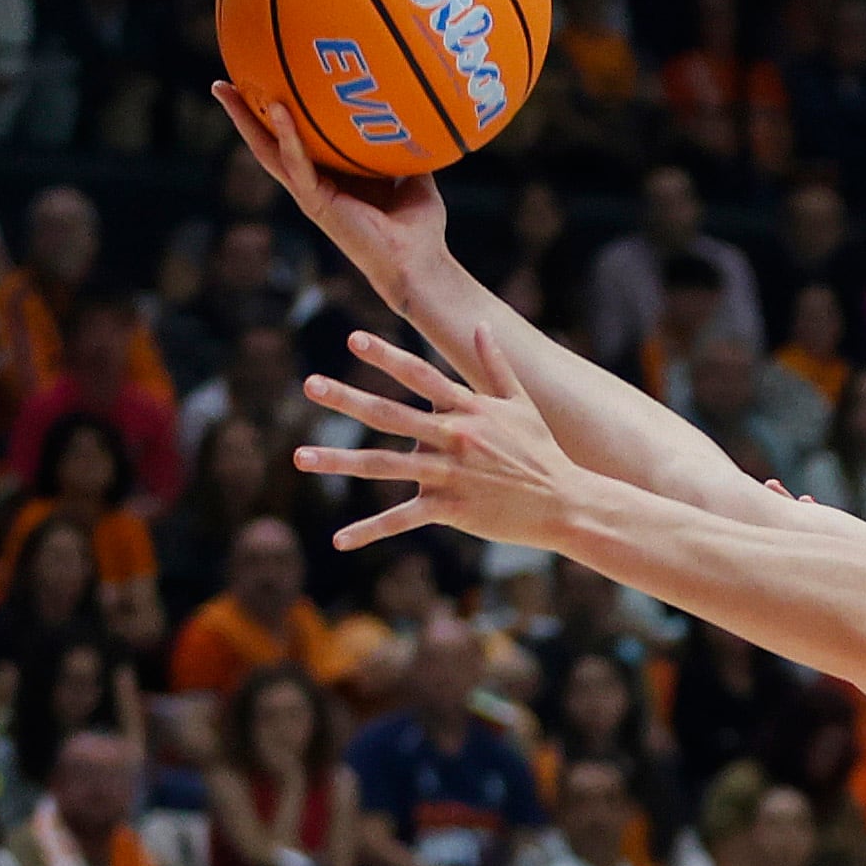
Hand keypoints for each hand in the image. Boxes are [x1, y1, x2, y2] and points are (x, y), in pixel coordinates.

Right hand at [212, 85, 451, 312]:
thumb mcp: (413, 175)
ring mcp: (311, 195)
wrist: (419, 264)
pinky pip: (297, 164)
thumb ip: (404, 146)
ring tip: (225, 90)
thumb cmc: (418, 228)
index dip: (279, 117)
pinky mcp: (316, 203)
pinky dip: (288, 136)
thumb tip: (414, 112)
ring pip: (268, 152)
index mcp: (331, 179)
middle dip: (244, 115)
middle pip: (269, 144)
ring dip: (245, 121)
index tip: (264, 82)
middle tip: (222, 83)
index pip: (297, 142)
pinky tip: (277, 108)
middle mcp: (314, 186)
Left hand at [295, 328, 586, 554]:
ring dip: (339, 462)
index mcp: (468, 409)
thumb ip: (495, 364)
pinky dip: (369, 531)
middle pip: (391, 414)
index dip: (386, 356)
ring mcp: (449, 474)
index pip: (419, 375)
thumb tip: (482, 325)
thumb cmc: (543, 452)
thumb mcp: (521, 403)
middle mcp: (454, 437)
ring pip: (384, 466)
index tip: (353, 339)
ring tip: (299, 457)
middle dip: (347, 398)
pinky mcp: (450, 509)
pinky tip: (339, 540)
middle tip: (309, 385)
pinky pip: (402, 520)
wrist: (565, 502)